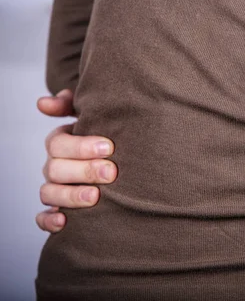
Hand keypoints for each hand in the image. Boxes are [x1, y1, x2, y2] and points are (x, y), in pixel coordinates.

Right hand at [35, 89, 116, 232]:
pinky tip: (64, 222)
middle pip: (55, 168)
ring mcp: (54, 188)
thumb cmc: (108, 134)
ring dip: (70, 196)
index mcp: (61, 143)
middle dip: (84, 171)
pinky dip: (49, 221)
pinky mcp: (56, 210)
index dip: (81, 146)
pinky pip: (43, 218)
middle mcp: (54, 165)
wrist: (119, 158)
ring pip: (49, 193)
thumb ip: (72, 104)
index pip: (58, 143)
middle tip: (111, 172)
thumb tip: (43, 103)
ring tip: (95, 197)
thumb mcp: (95, 115)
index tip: (108, 147)